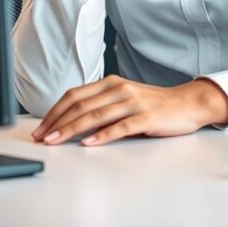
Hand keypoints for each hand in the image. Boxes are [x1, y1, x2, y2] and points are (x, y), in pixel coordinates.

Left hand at [32, 75, 227, 145]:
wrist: (187, 103)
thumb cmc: (153, 105)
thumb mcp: (124, 98)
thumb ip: (101, 105)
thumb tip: (70, 122)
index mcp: (110, 83)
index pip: (74, 95)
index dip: (54, 112)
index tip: (40, 128)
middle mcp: (119, 89)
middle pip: (80, 105)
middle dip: (57, 123)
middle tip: (41, 138)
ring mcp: (133, 103)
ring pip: (96, 115)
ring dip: (72, 130)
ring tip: (56, 141)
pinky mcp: (146, 118)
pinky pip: (120, 127)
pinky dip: (102, 136)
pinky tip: (89, 144)